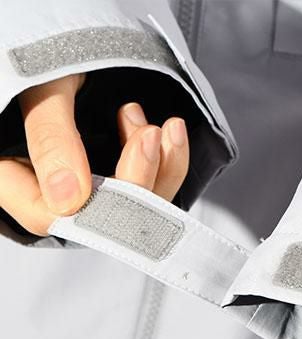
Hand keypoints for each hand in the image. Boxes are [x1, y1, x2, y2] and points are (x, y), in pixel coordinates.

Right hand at [0, 73, 188, 234]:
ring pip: (136, 204)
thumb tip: (69, 200)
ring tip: (162, 125)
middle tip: (149, 134)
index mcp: (14, 178)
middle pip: (101, 216)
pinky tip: (172, 132)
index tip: (122, 161)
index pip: (51, 215)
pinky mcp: (122, 178)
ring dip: (158, 167)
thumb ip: (50, 139)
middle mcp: (52, 192)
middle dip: (135, 178)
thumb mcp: (41, 89)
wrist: (73, 45)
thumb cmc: (47, 61)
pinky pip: (154, 186)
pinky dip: (168, 162)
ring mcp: (92, 188)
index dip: (93, 203)